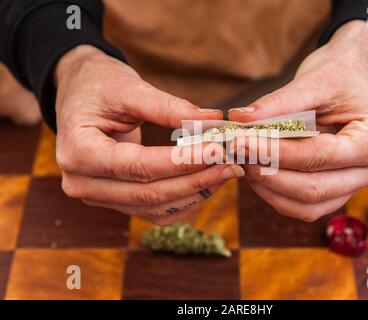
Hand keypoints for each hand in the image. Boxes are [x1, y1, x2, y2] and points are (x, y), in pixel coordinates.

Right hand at [55, 45, 243, 224]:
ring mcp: (97, 196)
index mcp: (77, 151)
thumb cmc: (99, 85)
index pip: (138, 166)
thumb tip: (213, 121)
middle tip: (231, 164)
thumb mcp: (129, 88)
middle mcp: (81, 182)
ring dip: (194, 193)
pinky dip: (183, 200)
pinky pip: (154, 212)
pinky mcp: (115, 200)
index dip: (182, 162)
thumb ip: (168, 107)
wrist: (81, 94)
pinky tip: (207, 182)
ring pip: (154, 208)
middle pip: (148, 194)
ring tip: (225, 171)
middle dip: (195, 180)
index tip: (217, 150)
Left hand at [228, 21, 367, 221]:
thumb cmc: (339, 75)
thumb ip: (277, 103)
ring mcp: (354, 186)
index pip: (318, 156)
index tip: (240, 141)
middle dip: (268, 175)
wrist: (355, 76)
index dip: (275, 152)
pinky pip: (304, 206)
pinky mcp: (336, 192)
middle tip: (236, 154)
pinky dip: (276, 193)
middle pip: (313, 190)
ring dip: (268, 189)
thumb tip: (239, 120)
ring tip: (242, 162)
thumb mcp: (312, 81)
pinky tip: (256, 172)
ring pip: (306, 206)